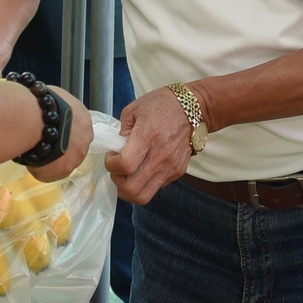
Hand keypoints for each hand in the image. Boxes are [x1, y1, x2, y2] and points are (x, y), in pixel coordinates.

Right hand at [26, 86, 93, 182]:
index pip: (76, 128)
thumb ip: (55, 108)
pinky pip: (54, 173)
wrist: (35, 120)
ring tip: (35, 153)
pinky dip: (42, 170)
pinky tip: (32, 162)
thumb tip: (47, 111)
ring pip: (65, 161)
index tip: (50, 132)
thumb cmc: (39, 103)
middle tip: (43, 143)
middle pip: (74, 145)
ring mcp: (78, 154)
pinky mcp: (66, 168)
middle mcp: (85, 136)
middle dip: (60, 146)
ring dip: (52, 159)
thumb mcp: (51, 98)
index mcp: (83, 116)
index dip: (63, 131)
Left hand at [107, 86, 199, 205]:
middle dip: (118, 181)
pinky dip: (144, 183)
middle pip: (132, 189)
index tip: (111, 156)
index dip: (111, 165)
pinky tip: (143, 168)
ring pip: (144, 196)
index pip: (124, 165)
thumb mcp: (133, 111)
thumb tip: (116, 151)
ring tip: (128, 174)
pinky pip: (156, 187)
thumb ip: (121, 133)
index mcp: (147, 137)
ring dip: (129, 188)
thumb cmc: (160, 105)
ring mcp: (170, 167)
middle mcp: (160, 156)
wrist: (191, 109)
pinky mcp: (177, 172)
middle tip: (117, 169)